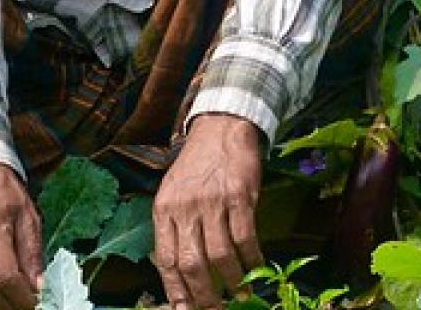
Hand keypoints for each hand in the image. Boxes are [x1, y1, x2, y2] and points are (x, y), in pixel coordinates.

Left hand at [153, 113, 264, 308]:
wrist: (221, 127)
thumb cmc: (197, 165)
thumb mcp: (173, 192)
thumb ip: (173, 227)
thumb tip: (179, 272)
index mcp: (164, 210)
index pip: (166, 259)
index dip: (176, 290)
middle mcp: (185, 208)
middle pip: (192, 263)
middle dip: (204, 295)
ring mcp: (212, 202)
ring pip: (220, 255)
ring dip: (232, 281)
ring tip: (240, 294)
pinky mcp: (239, 195)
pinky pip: (245, 237)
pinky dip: (252, 258)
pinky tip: (256, 268)